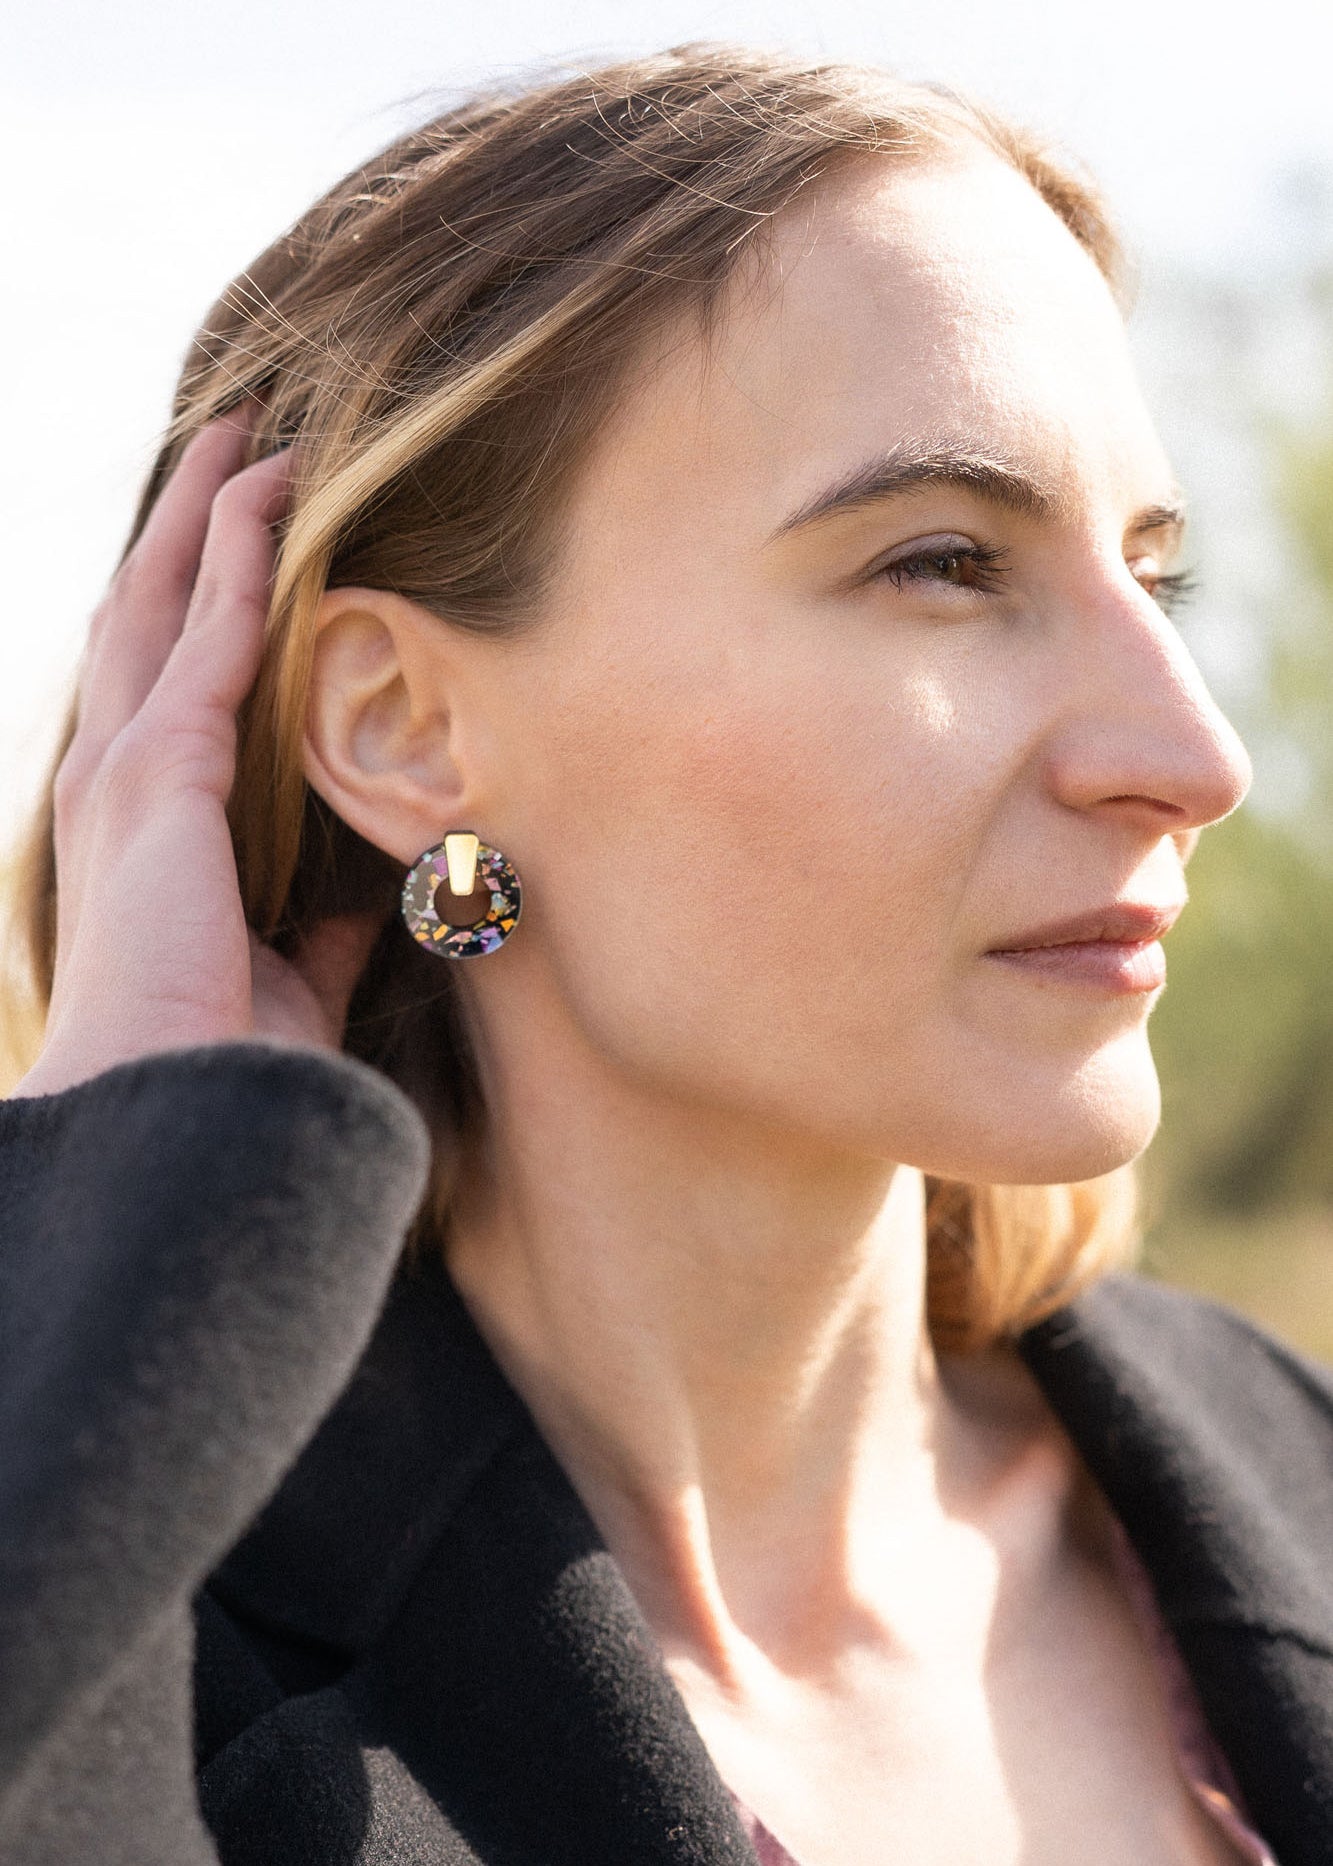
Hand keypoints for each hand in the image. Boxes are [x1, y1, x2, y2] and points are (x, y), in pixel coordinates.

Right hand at [15, 416, 384, 1098]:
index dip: (184, 603)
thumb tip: (362, 910)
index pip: (153, 685)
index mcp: (136, 827)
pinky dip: (233, 548)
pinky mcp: (163, 770)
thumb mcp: (289, 979)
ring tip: (250, 426)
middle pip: (140, 614)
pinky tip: (268, 483)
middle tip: (230, 439)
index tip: (226, 539)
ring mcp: (124, 768)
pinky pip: (204, 629)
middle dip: (182, 523)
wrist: (181, 1115)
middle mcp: (110, 779)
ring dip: (206, 507)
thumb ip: (319, 934)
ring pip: (161, 596)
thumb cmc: (223, 1065)